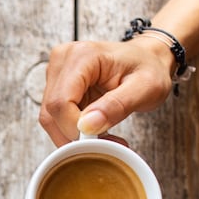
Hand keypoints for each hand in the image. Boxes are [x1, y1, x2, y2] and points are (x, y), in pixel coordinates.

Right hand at [37, 38, 173, 146]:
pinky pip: (55, 117)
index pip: (61, 102)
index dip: (75, 129)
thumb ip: (117, 106)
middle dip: (75, 136)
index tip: (102, 140)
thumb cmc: (149, 69)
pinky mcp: (57, 84)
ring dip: (73, 135)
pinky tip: (95, 129)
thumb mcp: (146, 88)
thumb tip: (87, 126)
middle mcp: (62, 60)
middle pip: (51, 112)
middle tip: (106, 143)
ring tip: (103, 136)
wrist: (147, 59)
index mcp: (81, 55)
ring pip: (50, 118)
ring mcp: (56, 71)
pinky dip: (73, 130)